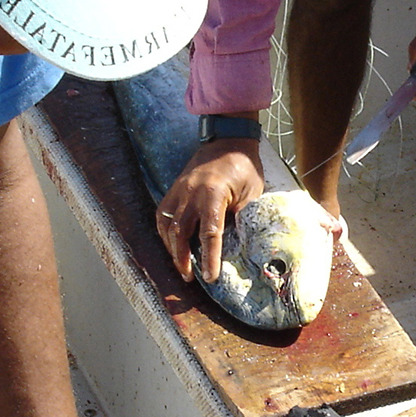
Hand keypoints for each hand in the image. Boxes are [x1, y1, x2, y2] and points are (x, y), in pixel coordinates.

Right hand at [156, 137, 263, 281]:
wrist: (228, 139)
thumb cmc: (244, 167)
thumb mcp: (252, 193)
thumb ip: (242, 218)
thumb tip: (237, 246)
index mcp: (213, 193)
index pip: (209, 233)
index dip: (209, 257)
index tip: (210, 277)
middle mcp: (191, 192)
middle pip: (180, 232)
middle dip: (183, 258)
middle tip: (190, 277)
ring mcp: (179, 189)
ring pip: (167, 225)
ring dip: (172, 248)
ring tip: (181, 265)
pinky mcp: (174, 188)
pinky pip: (163, 215)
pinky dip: (165, 233)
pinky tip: (173, 245)